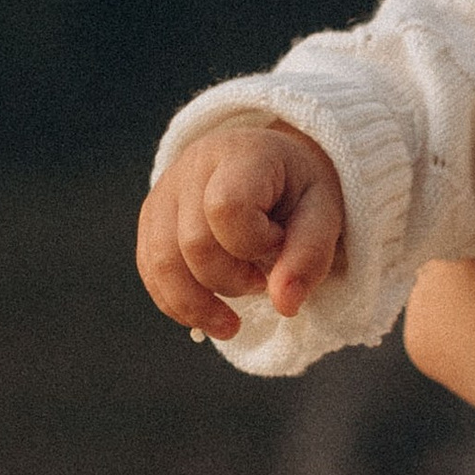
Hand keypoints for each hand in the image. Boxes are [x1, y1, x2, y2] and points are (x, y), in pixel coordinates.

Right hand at [138, 121, 345, 335]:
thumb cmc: (298, 190)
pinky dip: (177, 304)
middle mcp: (193, 167)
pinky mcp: (151, 218)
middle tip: (262, 277)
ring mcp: (165, 191)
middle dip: (233, 280)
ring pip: (162, 264)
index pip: (226, 208)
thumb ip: (310, 255)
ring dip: (200, 304)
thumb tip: (284, 305)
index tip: (278, 241)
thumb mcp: (324, 212)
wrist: (271, 166)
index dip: (255, 242)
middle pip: (195, 245)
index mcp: (240, 155)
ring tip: (233, 319)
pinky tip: (206, 315)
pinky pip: (150, 270)